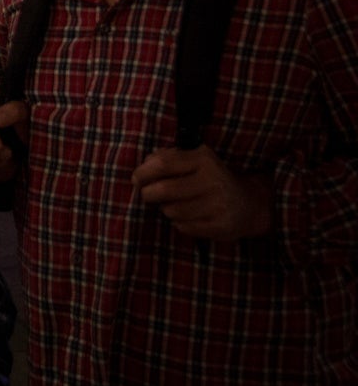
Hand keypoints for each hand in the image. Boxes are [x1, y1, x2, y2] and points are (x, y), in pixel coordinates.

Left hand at [130, 146, 273, 239]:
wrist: (250, 204)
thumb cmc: (211, 178)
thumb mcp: (194, 160)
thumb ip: (167, 158)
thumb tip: (144, 165)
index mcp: (204, 160)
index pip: (162, 164)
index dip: (143, 173)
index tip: (136, 180)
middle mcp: (213, 181)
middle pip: (164, 189)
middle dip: (148, 194)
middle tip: (147, 195)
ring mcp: (218, 205)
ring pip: (172, 210)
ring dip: (165, 209)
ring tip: (173, 205)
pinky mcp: (220, 226)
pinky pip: (183, 227)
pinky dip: (179, 223)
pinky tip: (188, 217)